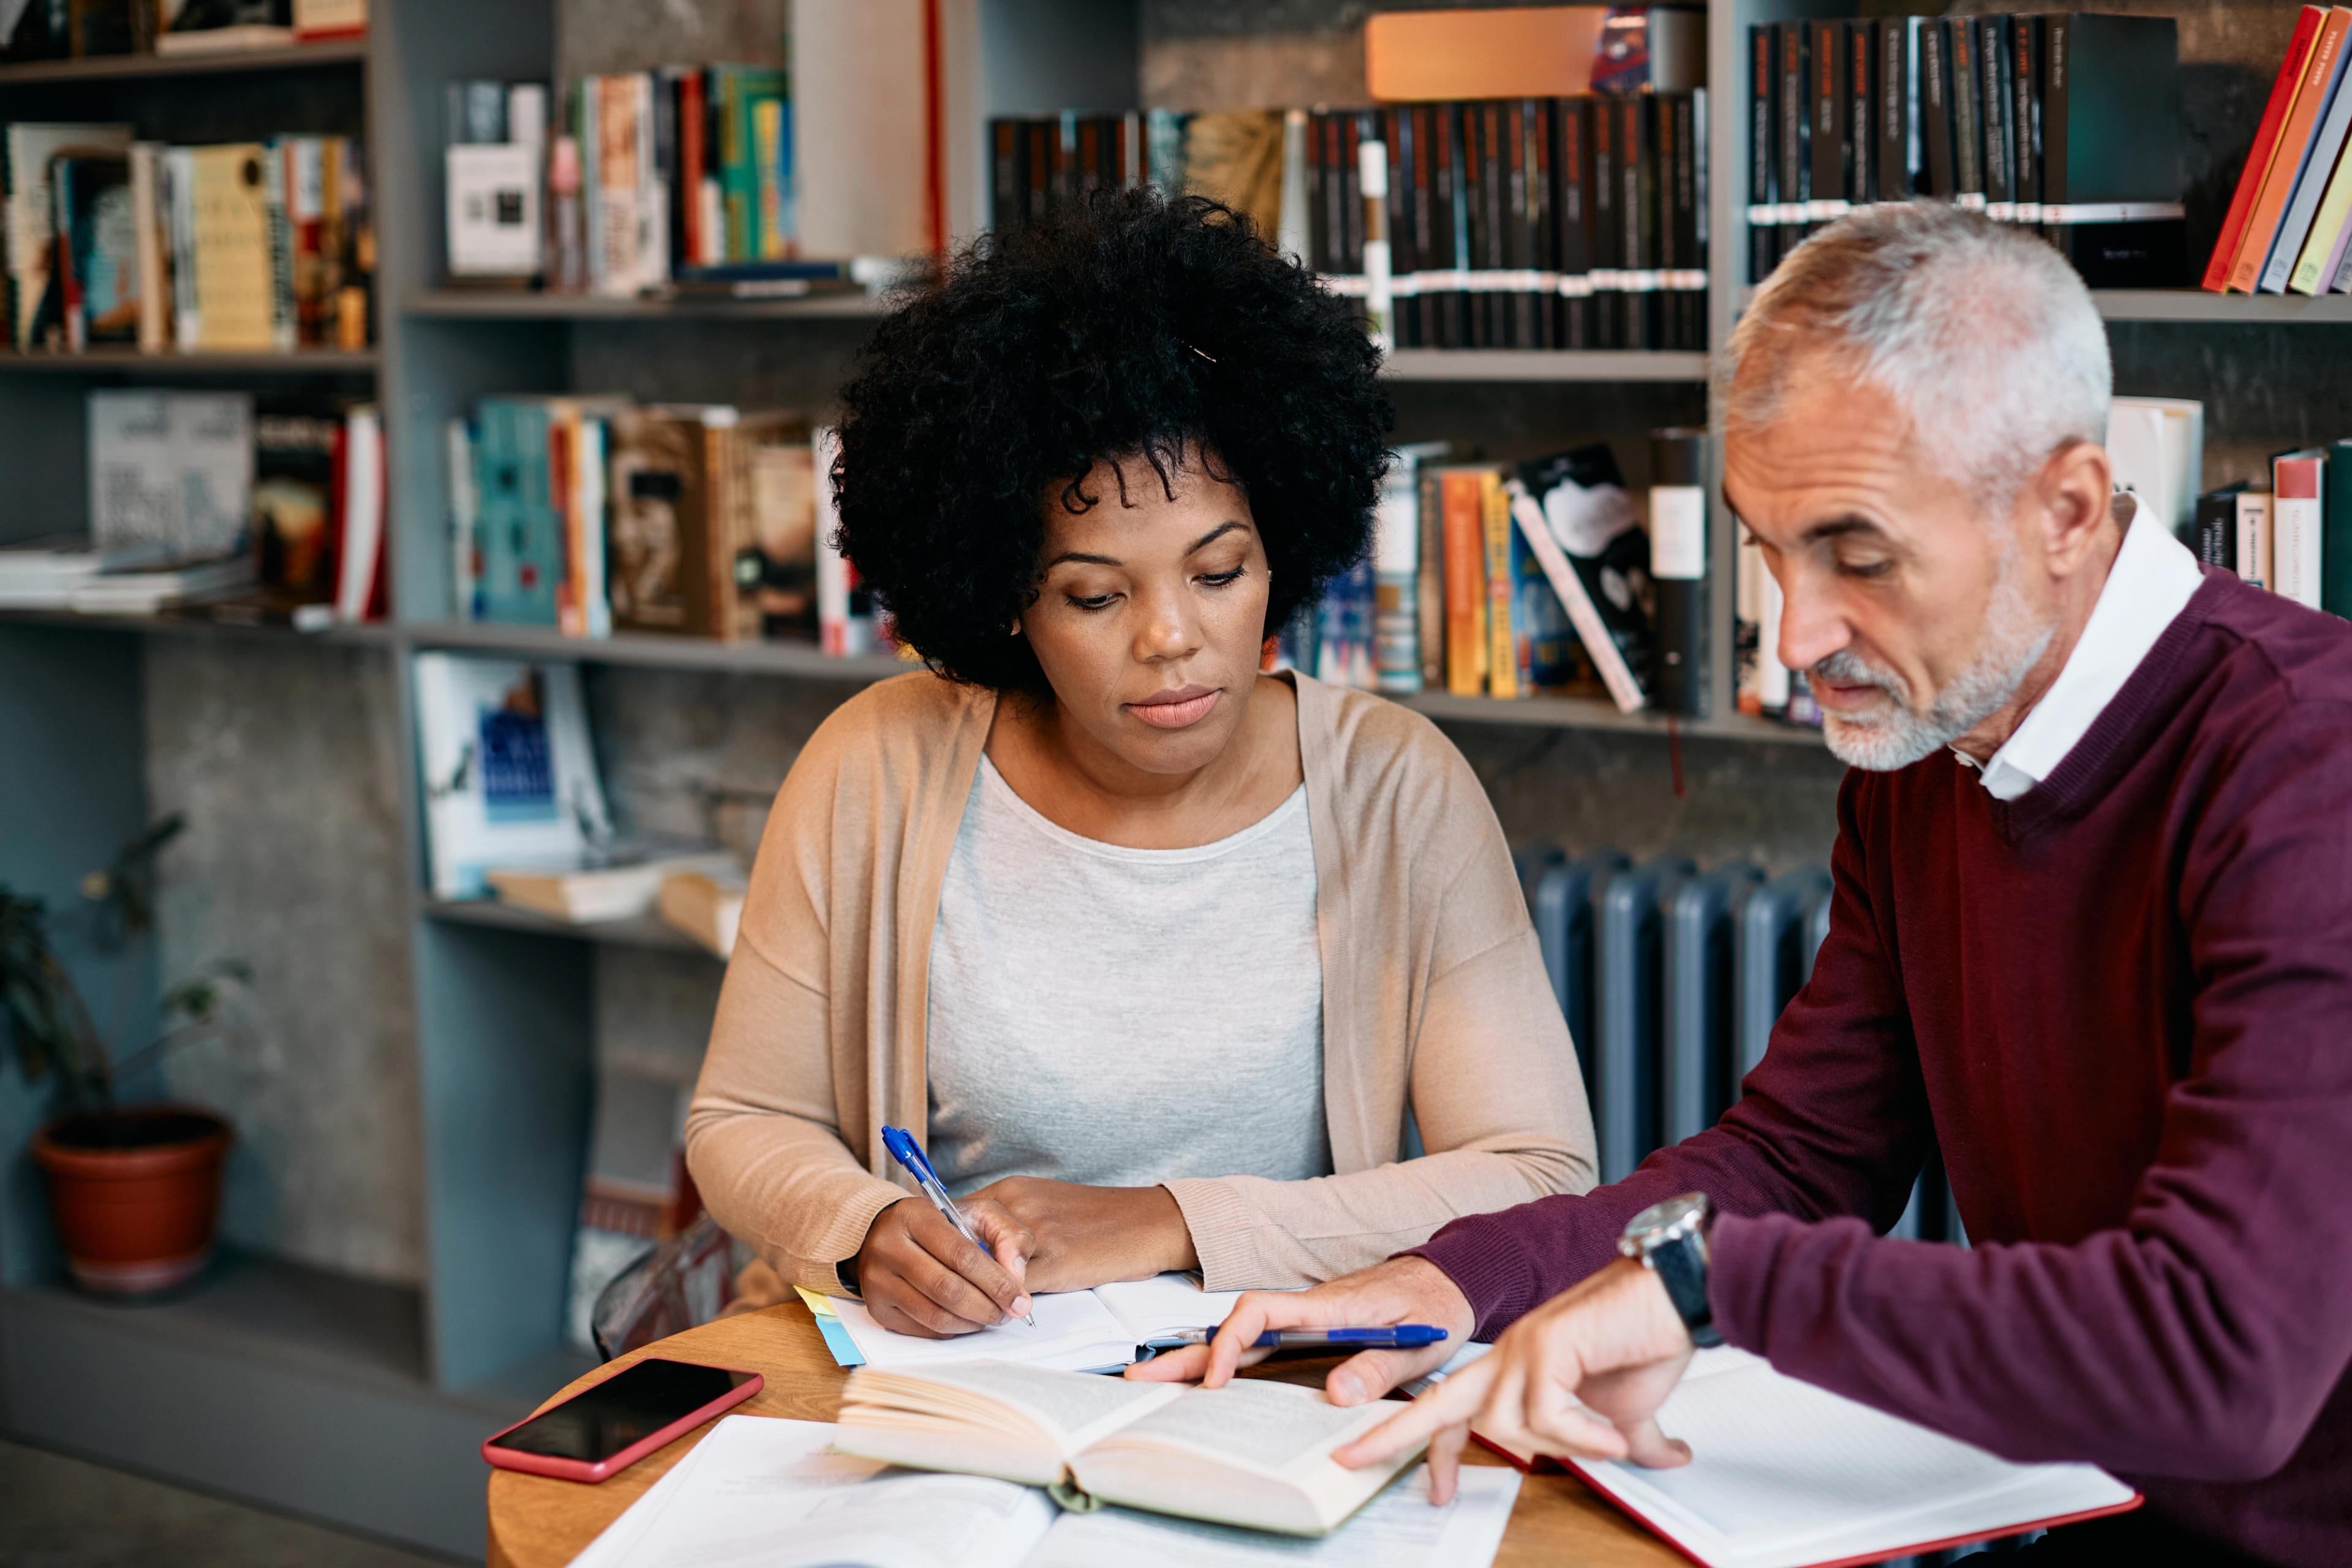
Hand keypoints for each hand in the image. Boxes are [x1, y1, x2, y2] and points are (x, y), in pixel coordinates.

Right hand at [851, 1197, 1034, 1337]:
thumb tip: (1017, 1275)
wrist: (886, 1231)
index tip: (1021, 1300)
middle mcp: (889, 1247)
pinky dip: (953, 1330)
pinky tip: (967, 1319)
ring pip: (935, 1315)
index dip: (996, 1282)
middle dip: (987, 1307)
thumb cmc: (939, 1223)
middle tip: (1009, 1313)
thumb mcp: (977, 1213)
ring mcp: (878, 1280)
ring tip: (992, 1316)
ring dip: (972, 1322)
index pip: (962, 1255)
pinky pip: (922, 1329)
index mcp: (915, 1216)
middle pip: (947, 1289)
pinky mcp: (877, 1307)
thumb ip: (1008, 1234)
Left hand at [962, 1177, 1198, 1293]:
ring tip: (980, 1309)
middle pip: (960, 1242)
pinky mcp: (1055, 1259)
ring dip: (977, 1292)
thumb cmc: (1100, 1220)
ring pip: (983, 1267)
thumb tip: (971, 1254)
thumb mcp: (1047, 1208)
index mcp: (1012, 1190)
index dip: (945, 1250)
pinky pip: (1012, 1287)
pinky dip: (1002, 1303)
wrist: (1150, 1222)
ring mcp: (1034, 1230)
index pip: (954, 1218)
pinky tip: (1007, 1313)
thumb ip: (1008, 1225)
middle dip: (955, 1274)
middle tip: (953, 1297)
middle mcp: (1017, 1204)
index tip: (943, 1271)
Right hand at [1126, 1256, 1475, 1408]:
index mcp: (1328, 1308)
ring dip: (1199, 1357)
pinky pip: (1258, 1345)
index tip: (1218, 1380)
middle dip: (1188, 1352)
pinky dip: (1226, 1360)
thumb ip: (1379, 1366)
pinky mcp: (1309, 1331)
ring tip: (1155, 1380)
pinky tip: (1207, 1381)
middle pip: (1235, 1326)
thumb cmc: (1435, 1308)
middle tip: (1140, 1376)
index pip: (1261, 1312)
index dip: (1231, 1342)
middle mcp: (1307, 1310)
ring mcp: (1304, 1320)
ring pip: (1241, 1336)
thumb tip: (1335, 1393)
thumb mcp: (1420, 1344)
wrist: (1449, 1279)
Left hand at [1331, 1258, 1694, 1503]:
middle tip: (1352, 1461)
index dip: (1423, 1443)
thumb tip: (1659, 1459)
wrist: (1675, 1295)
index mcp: (1514, 1367)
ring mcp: (1524, 1346)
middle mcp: (1509, 1354)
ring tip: (1607, 1441)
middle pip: (1437, 1404)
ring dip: (1563, 1447)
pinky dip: (1582, 1435)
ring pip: (1505, 1424)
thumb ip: (1619, 1439)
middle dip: (1390, 1435)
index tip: (1400, 1475)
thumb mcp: (1626, 1413)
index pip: (1454, 1409)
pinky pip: (1545, 1414)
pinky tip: (1611, 1436)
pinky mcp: (1547, 1344)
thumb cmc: (1647, 1340)